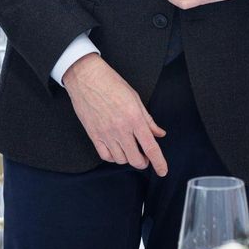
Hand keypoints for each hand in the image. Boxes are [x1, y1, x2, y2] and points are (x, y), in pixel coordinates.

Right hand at [63, 54, 167, 174]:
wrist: (86, 77)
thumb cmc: (110, 83)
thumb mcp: (135, 98)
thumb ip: (148, 119)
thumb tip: (158, 133)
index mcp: (134, 118)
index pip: (150, 147)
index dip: (159, 162)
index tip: (162, 171)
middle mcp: (120, 129)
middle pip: (135, 159)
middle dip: (144, 162)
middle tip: (146, 157)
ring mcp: (106, 133)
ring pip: (121, 160)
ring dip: (128, 159)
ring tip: (131, 150)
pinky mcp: (93, 135)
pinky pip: (105, 156)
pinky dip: (113, 157)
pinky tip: (117, 150)